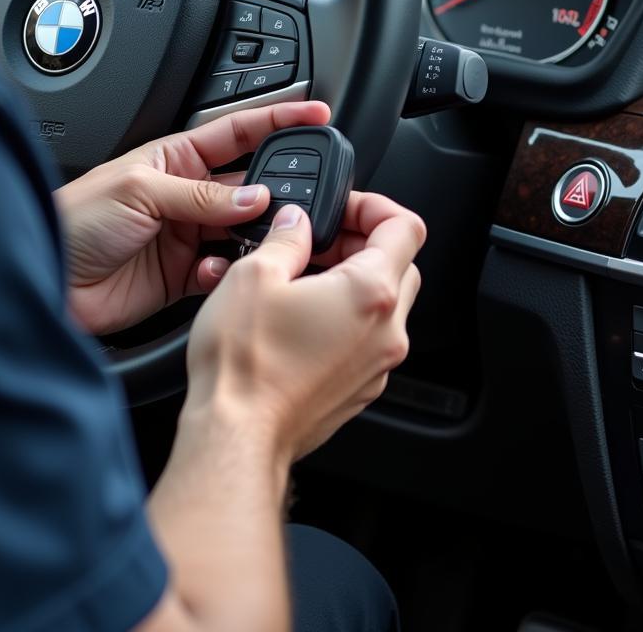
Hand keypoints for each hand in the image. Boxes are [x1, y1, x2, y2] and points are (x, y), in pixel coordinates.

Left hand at [56, 100, 330, 334]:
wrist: (46, 280)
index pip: (238, 131)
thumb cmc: (74, 220)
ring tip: (259, 240)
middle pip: (250, 184)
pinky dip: (230, 270)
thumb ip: (201, 196)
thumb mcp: (139, 191)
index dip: (278, 119)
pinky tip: (216, 269)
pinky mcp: (184, 273)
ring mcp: (188, 233)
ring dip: (256, 236)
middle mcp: (187, 193)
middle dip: (277, 190)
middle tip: (298, 198)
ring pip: (244, 229)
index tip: (315, 112)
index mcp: (175, 158)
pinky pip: (226, 267)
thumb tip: (256, 197)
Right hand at [185, 193, 425, 461]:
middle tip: (319, 242)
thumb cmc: (245, 365)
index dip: (375, 206)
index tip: (345, 208)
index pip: (405, 227)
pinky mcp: (360, 389)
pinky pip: (368, 340)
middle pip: (400, 265)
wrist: (237, 436)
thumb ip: (286, 237)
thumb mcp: (254, 275)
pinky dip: (346, 319)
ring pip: (385, 305)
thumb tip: (296, 223)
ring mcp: (377, 365)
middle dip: (363, 243)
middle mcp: (386, 331)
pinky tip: (301, 319)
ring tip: (303, 279)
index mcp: (370, 293)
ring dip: (354, 282)